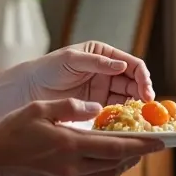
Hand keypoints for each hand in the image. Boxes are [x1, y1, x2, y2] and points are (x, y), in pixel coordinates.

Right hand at [0, 98, 161, 175]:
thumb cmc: (14, 128)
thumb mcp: (43, 108)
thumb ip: (74, 108)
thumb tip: (98, 109)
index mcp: (69, 146)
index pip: (116, 148)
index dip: (142, 146)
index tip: (160, 142)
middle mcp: (71, 169)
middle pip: (116, 166)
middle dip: (137, 156)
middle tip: (151, 144)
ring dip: (124, 166)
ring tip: (134, 152)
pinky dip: (108, 174)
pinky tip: (110, 163)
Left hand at [25, 41, 154, 106]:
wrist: (29, 89)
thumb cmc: (48, 69)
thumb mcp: (72, 60)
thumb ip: (97, 62)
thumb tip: (122, 66)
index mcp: (104, 54)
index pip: (131, 65)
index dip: (142, 77)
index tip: (146, 90)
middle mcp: (107, 71)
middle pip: (133, 82)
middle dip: (142, 93)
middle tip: (146, 106)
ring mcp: (103, 90)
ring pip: (127, 97)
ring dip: (135, 105)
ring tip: (138, 115)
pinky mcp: (97, 106)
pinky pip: (115, 110)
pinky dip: (122, 115)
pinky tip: (125, 121)